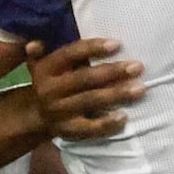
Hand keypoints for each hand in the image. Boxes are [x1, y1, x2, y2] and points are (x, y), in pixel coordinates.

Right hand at [25, 37, 142, 140]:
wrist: (36, 116)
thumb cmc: (51, 81)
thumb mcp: (41, 65)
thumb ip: (42, 52)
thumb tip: (33, 43)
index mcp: (45, 69)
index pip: (70, 55)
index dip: (93, 49)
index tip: (117, 44)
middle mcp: (50, 90)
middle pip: (84, 79)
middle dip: (112, 72)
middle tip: (137, 67)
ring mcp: (59, 111)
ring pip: (90, 101)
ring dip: (116, 95)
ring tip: (140, 89)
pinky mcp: (67, 130)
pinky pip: (89, 128)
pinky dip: (106, 124)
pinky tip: (123, 117)